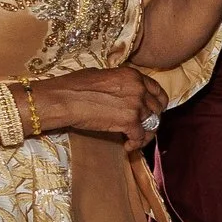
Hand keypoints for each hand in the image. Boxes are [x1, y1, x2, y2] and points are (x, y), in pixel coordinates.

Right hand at [27, 67, 169, 149]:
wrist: (63, 99)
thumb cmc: (73, 86)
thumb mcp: (101, 76)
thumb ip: (117, 82)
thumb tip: (118, 89)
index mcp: (133, 76)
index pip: (157, 91)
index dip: (157, 103)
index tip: (152, 111)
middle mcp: (139, 89)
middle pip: (157, 108)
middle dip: (151, 119)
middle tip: (142, 127)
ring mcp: (136, 105)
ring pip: (152, 124)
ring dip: (145, 134)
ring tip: (135, 140)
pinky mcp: (129, 122)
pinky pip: (140, 137)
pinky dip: (135, 144)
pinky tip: (127, 146)